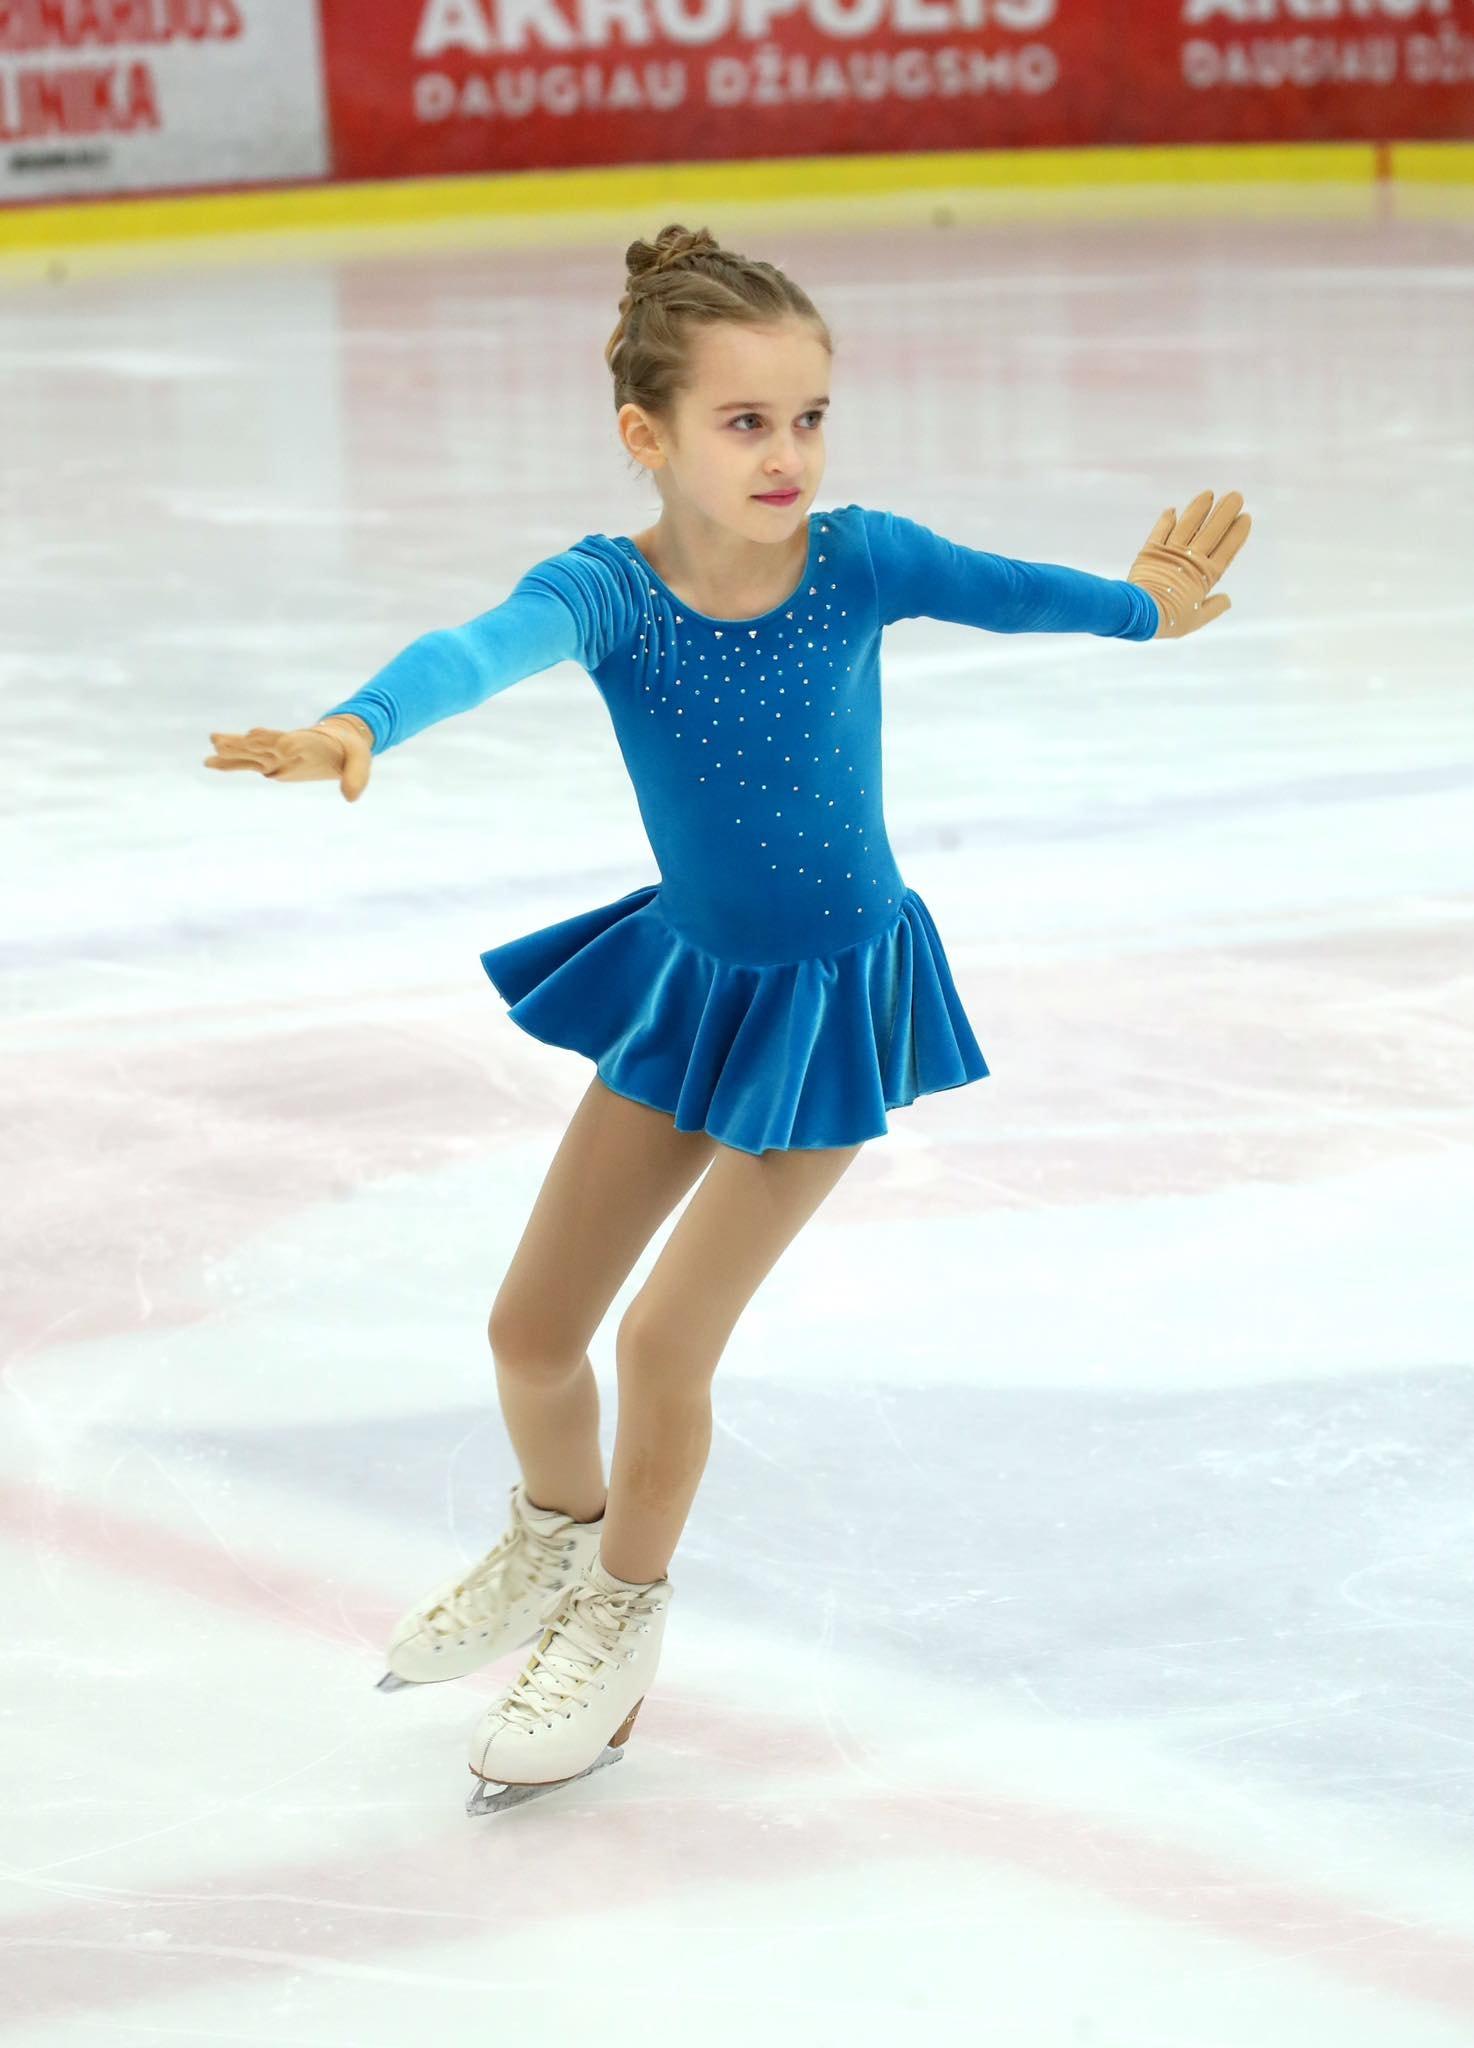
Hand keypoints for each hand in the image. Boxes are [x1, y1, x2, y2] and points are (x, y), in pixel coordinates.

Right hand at [203, 714, 374, 801]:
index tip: (259, 738)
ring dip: (231, 750)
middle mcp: (287, 746)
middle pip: (262, 744)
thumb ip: (356, 777)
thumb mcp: (361, 761)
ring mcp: (276, 754)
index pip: (290, 742)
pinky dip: (229, 764)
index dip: (278, 742)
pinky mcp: (271, 762)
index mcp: (308, 743)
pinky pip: (246, 763)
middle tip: (220, 739)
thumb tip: (350, 797)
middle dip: (244, 743)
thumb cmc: (351, 751)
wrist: (340, 741)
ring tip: (211, 744)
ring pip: (249, 752)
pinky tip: (209, 763)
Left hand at [1129, 490, 1251, 638]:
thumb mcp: (1197, 619)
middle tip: (1236, 495)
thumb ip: (1214, 607)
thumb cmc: (1171, 620)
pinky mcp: (1151, 549)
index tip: (1246, 517)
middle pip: (1213, 530)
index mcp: (1207, 575)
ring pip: (1189, 524)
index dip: (1237, 532)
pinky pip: (1161, 530)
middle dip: (1225, 511)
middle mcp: (1192, 559)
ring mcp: (1171, 552)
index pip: (1227, 548)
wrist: (1142, 614)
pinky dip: (1167, 520)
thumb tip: (1227, 599)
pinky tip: (1173, 510)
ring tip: (1208, 493)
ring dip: (1199, 507)